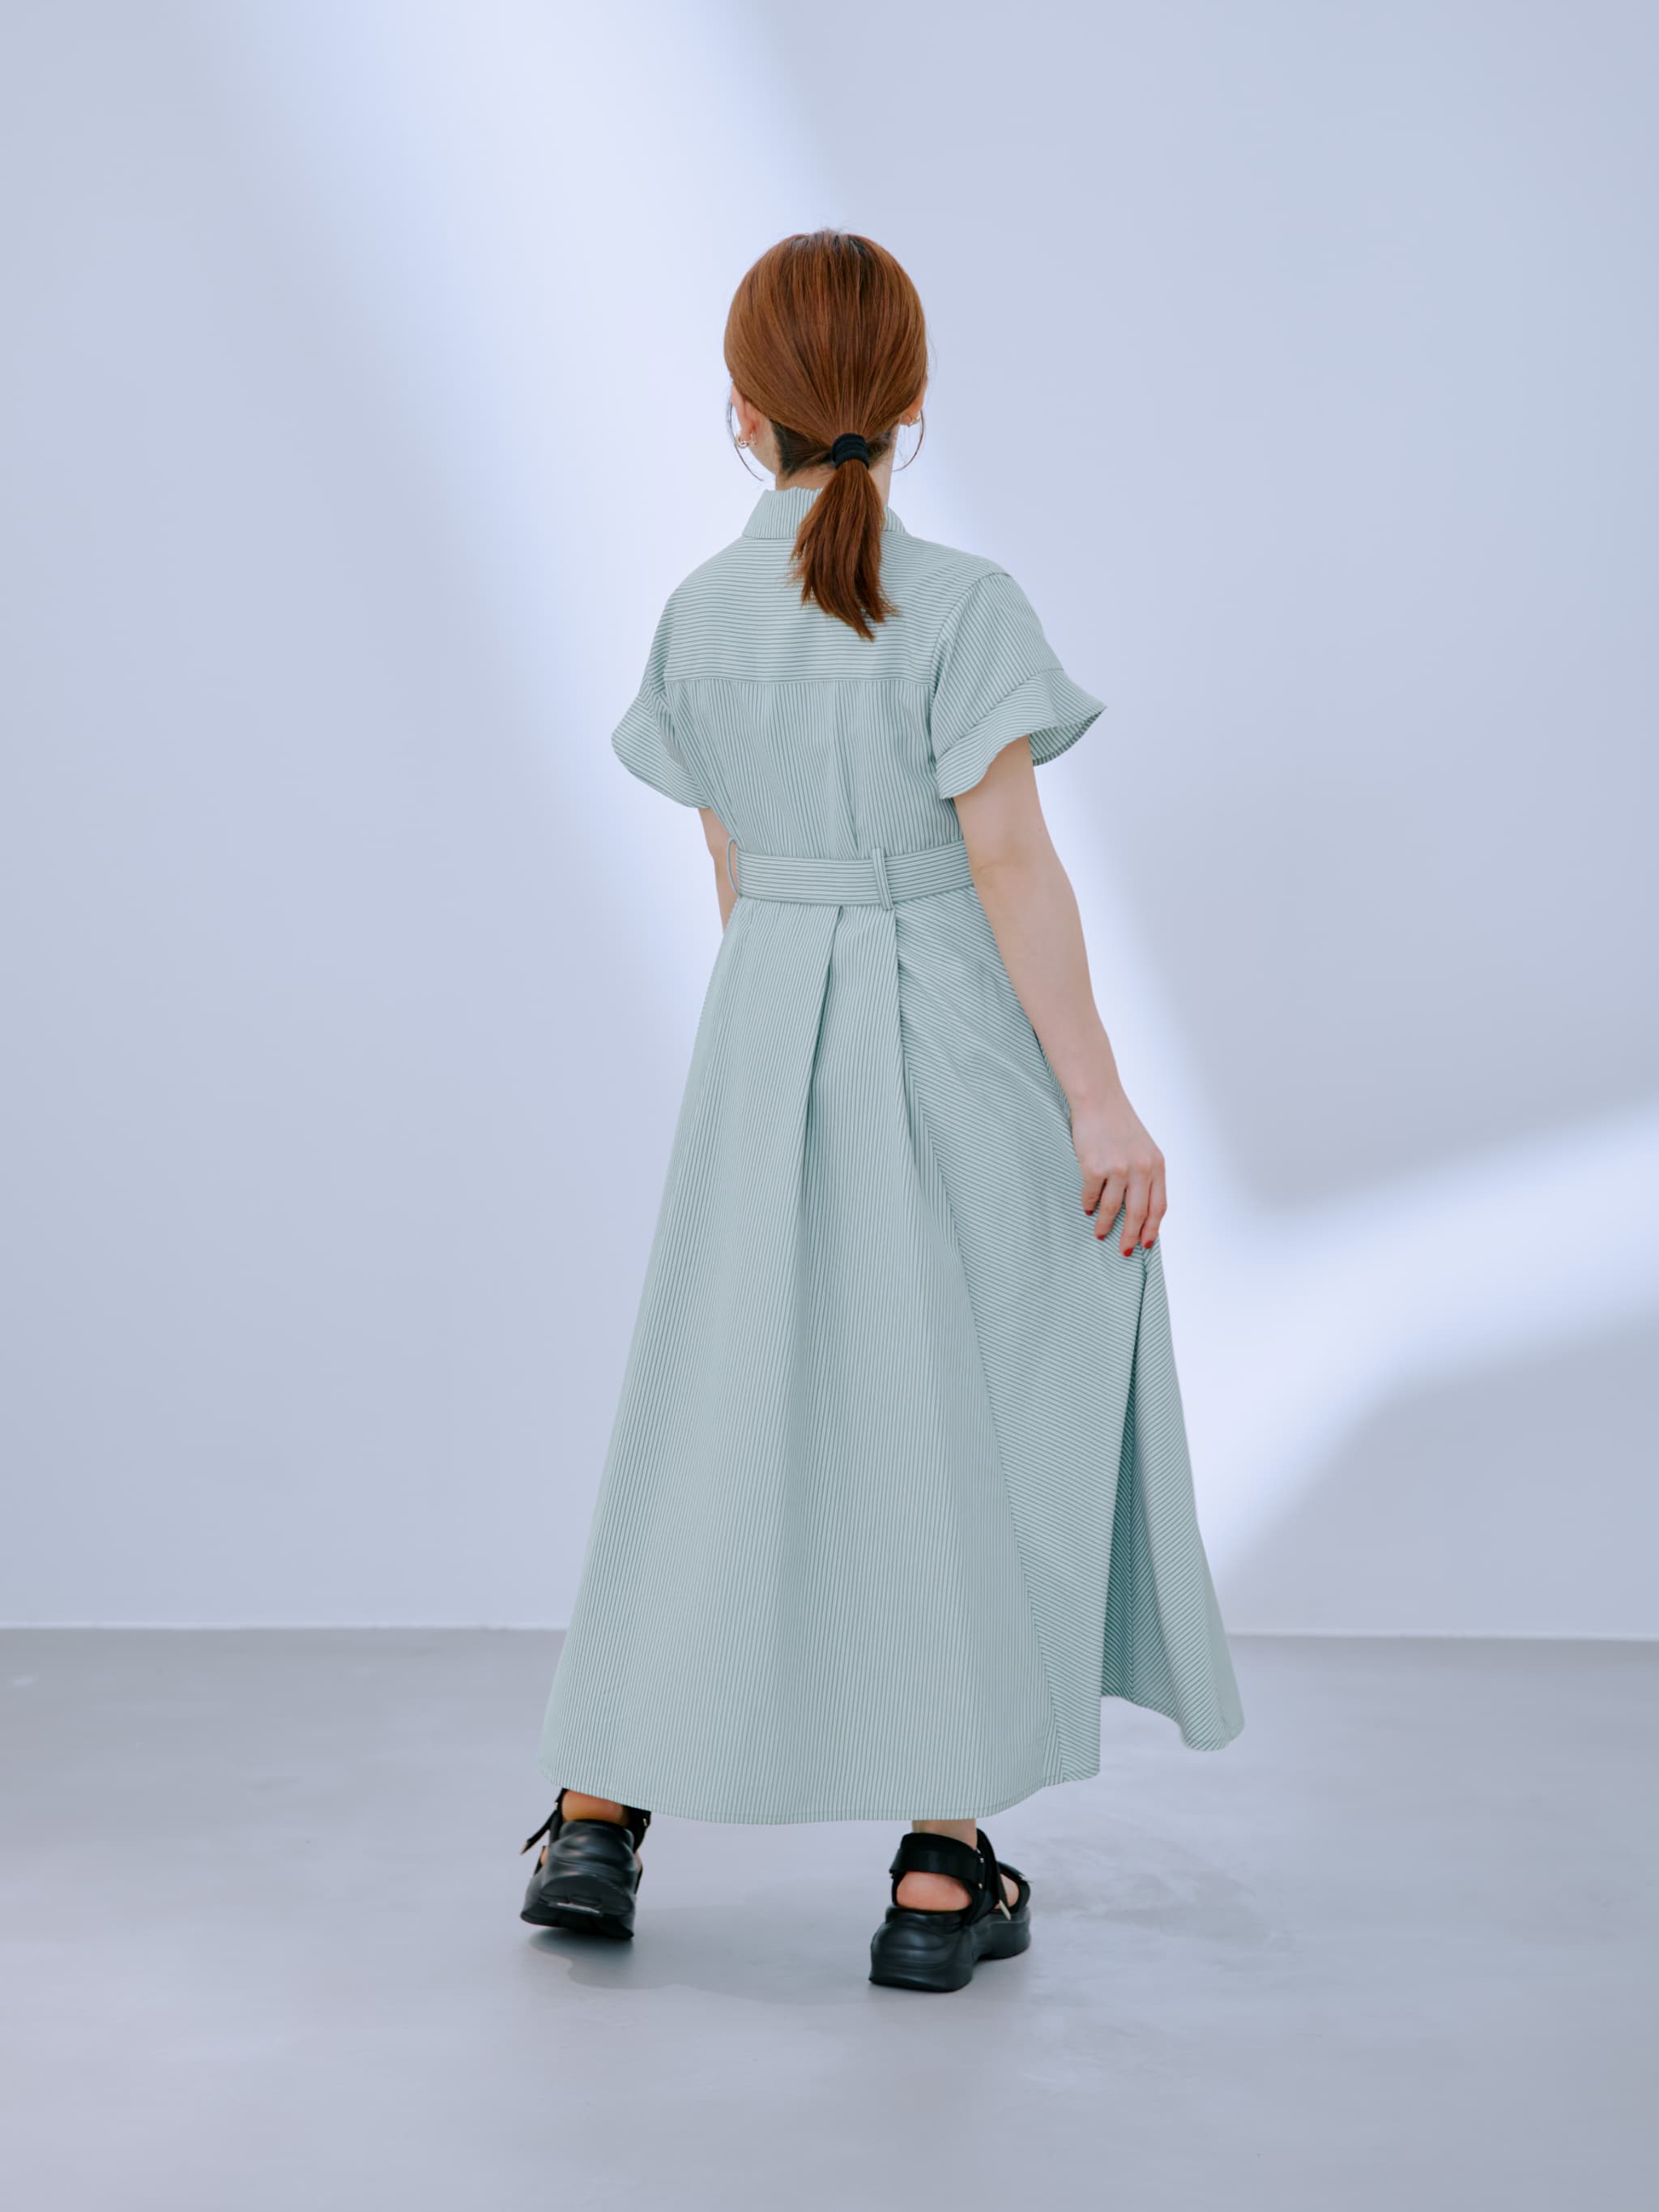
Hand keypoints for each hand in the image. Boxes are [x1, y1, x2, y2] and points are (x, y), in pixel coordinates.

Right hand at [1070, 1092, 1166, 1253]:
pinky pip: (1091, 1196)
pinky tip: (1087, 1210)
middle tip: (1123, 1251)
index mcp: (1156, 1165)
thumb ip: (1146, 1176)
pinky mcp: (1094, 1167)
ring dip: (1105, 1225)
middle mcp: (1141, 1169)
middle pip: (1138, 1214)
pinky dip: (1088, 1206)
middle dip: (1130, 1237)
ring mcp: (1118, 1169)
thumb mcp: (1144, 1149)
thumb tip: (1139, 1211)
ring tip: (1100, 1233)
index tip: (1146, 1244)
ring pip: (1112, 1209)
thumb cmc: (1119, 1125)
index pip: (1158, 1207)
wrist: (1098, 1101)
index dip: (1152, 1229)